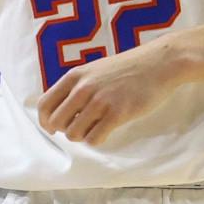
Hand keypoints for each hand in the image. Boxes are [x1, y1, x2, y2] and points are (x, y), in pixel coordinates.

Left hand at [36, 41, 185, 146]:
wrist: (159, 63)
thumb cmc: (128, 68)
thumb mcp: (94, 70)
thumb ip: (77, 86)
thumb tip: (63, 110)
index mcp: (75, 76)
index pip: (45, 105)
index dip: (46, 121)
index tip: (54, 128)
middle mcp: (83, 88)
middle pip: (56, 123)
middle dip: (64, 131)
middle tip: (79, 129)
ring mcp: (100, 101)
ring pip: (73, 134)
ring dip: (82, 136)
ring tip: (94, 129)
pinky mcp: (117, 113)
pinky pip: (94, 138)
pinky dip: (96, 140)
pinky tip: (106, 132)